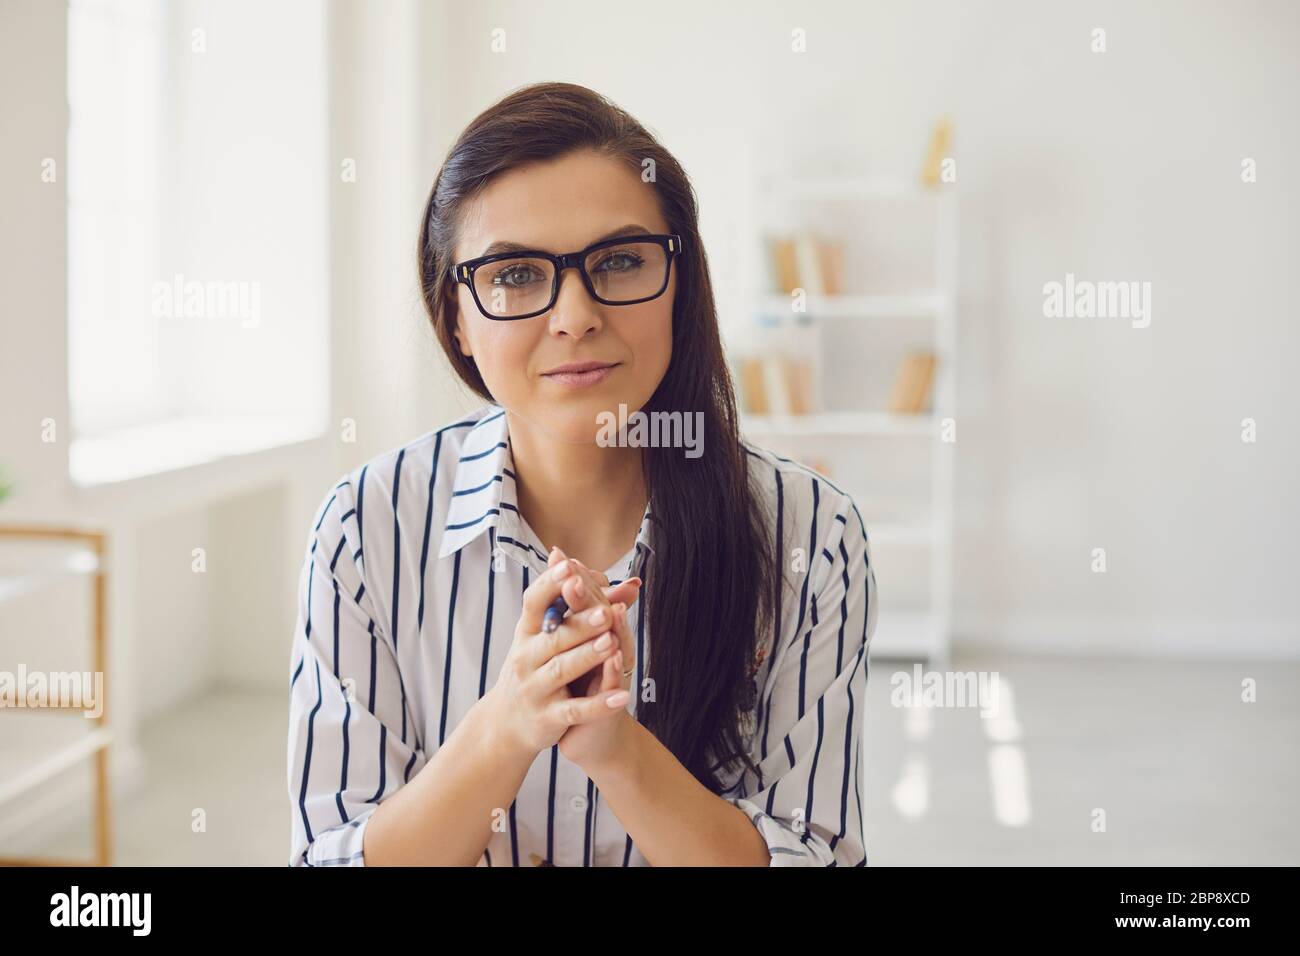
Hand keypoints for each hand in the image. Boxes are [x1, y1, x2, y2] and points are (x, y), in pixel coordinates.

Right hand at [484, 556, 631, 758]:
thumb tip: (630, 583)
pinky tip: (622, 697)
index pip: (533, 603)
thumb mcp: (549, 637)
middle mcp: (526, 658)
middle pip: (554, 637)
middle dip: (579, 623)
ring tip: (611, 642)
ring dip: (587, 656)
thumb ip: (586, 608)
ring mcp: (535, 688)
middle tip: (604, 611)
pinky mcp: (548, 717)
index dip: (548, 584)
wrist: (505, 723)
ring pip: (562, 670)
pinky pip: (576, 710)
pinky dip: (599, 705)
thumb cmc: (534, 668)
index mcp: (526, 632)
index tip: (567, 566)